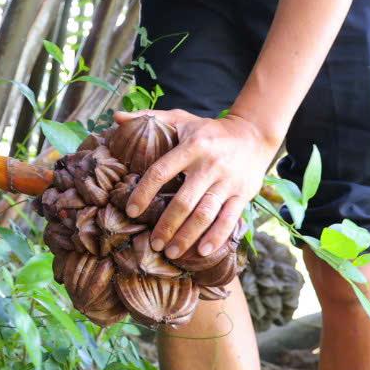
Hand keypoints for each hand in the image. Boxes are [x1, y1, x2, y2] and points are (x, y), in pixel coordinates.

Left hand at [114, 107, 280, 260]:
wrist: (252, 135)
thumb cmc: (208, 130)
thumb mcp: (181, 118)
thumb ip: (149, 118)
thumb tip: (116, 117)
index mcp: (192, 146)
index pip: (161, 171)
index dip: (144, 192)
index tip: (131, 211)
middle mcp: (210, 165)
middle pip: (184, 201)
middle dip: (166, 225)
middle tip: (153, 244)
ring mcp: (228, 182)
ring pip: (205, 214)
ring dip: (187, 237)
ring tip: (171, 252)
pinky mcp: (243, 194)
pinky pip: (229, 220)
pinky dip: (215, 238)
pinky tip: (201, 251)